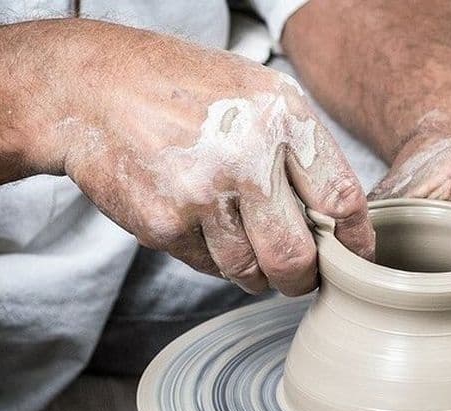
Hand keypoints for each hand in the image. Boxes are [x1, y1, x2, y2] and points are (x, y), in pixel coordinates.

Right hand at [36, 20, 373, 295]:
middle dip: (304, 279)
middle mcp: (247, 157)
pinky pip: (208, 266)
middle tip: (301, 276)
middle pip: (298, 256)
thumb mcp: (258, 92)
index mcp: (282, 118)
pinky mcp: (166, 224)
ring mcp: (203, 195)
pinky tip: (201, 225)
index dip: (355, 241)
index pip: (342, 199)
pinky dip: (213, 258)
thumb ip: (302, 148)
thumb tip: (338, 215)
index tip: (355, 259)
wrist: (95, 90)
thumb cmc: (184, 90)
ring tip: (245, 244)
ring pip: (250, 272)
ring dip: (256, 272)